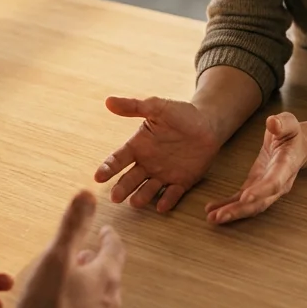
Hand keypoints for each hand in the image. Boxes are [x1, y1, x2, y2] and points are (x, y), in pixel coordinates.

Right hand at [18, 191, 125, 307]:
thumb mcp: (57, 259)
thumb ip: (73, 226)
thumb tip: (87, 194)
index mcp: (106, 275)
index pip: (114, 248)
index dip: (109, 236)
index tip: (106, 230)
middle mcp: (110, 298)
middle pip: (110, 271)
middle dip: (100, 258)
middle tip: (90, 251)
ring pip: (103, 293)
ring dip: (92, 280)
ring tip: (77, 275)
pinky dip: (84, 299)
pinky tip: (68, 303)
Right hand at [94, 96, 222, 212]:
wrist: (207, 124)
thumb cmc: (180, 114)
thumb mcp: (157, 107)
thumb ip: (134, 106)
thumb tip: (108, 101)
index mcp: (138, 147)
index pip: (118, 160)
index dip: (108, 168)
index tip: (98, 177)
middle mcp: (147, 164)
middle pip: (130, 179)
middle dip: (122, 188)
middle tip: (115, 197)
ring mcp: (163, 175)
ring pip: (148, 189)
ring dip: (141, 197)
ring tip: (135, 202)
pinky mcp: (181, 182)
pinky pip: (173, 194)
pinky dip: (167, 200)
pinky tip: (161, 206)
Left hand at [205, 113, 306, 224]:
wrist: (298, 146)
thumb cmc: (293, 134)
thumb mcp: (289, 123)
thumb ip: (282, 123)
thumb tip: (272, 122)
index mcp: (286, 166)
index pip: (274, 181)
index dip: (261, 191)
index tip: (245, 198)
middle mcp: (278, 183)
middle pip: (260, 202)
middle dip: (240, 210)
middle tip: (220, 216)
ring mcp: (266, 188)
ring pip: (251, 206)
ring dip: (232, 213)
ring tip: (213, 218)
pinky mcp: (256, 187)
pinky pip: (242, 200)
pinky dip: (228, 205)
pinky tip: (212, 210)